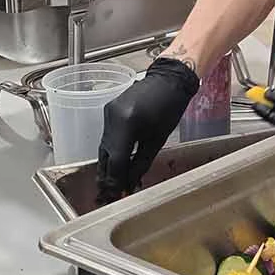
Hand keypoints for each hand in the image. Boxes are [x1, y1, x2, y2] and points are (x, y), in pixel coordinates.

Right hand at [98, 57, 201, 194]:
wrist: (168, 79)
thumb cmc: (169, 109)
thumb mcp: (157, 140)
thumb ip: (140, 164)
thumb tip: (129, 184)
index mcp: (127, 124)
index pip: (116, 160)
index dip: (116, 180)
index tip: (118, 195)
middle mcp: (112, 118)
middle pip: (106, 155)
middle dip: (109, 176)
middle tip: (111, 195)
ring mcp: (107, 114)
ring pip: (104, 147)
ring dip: (108, 166)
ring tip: (113, 184)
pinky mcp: (108, 111)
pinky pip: (107, 137)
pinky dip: (111, 152)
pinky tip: (116, 165)